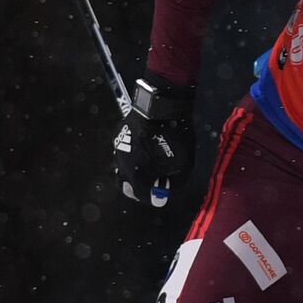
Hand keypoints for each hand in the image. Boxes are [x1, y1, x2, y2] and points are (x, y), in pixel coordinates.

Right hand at [113, 72, 195, 207]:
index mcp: (137, 173)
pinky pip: (124, 152)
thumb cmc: (174, 134)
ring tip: (150, 167)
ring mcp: (118, 149)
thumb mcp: (183, 161)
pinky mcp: (119, 136)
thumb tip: (170, 187)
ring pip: (123, 168)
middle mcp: (123, 164)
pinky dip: (134, 156)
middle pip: (127, 184)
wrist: (160, 104)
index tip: (160, 197)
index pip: (141, 194)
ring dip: (135, 172)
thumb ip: (176, 179)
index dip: (152, 197)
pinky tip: (145, 150)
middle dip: (139, 188)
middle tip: (152, 186)